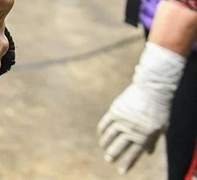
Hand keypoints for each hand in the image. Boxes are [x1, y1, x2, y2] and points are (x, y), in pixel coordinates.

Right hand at [97, 43, 185, 172]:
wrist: (152, 90)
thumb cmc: (159, 110)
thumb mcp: (161, 128)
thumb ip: (153, 141)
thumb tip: (148, 153)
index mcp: (144, 137)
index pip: (134, 154)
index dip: (127, 163)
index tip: (121, 171)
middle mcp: (132, 130)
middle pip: (119, 146)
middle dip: (113, 155)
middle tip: (108, 160)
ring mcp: (122, 120)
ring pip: (109, 135)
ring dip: (105, 143)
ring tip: (103, 147)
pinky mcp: (115, 111)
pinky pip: (105, 123)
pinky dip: (101, 130)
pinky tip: (100, 135)